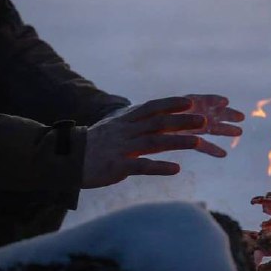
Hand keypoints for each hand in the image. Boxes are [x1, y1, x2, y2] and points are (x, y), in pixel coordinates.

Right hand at [81, 95, 241, 188]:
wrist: (65, 160)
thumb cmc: (93, 146)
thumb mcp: (114, 129)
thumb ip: (134, 124)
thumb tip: (154, 119)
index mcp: (125, 121)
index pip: (153, 107)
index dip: (172, 103)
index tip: (192, 101)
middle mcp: (126, 131)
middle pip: (159, 123)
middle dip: (183, 121)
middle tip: (205, 120)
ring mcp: (122, 148)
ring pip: (155, 142)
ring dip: (178, 142)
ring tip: (198, 143)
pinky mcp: (118, 167)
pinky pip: (142, 166)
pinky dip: (160, 167)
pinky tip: (176, 169)